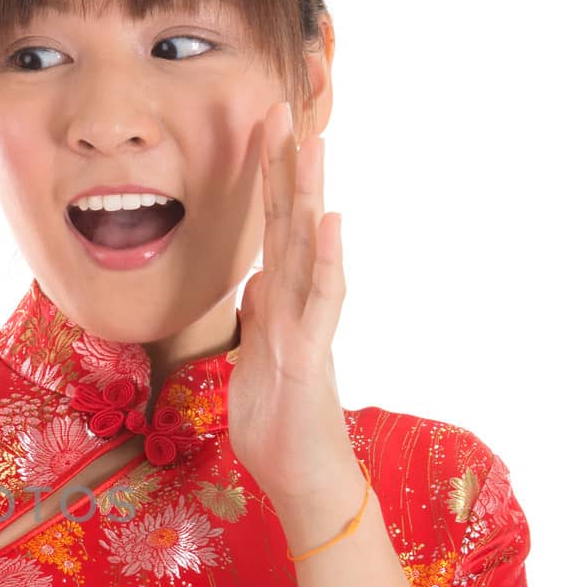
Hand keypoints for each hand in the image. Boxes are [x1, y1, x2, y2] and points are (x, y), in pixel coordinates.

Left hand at [227, 100, 361, 514]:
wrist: (302, 480)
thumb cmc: (278, 426)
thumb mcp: (254, 361)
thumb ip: (260, 317)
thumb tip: (259, 278)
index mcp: (280, 304)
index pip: (271, 230)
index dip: (266, 181)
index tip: (261, 129)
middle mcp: (299, 304)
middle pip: (290, 223)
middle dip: (285, 166)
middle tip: (281, 105)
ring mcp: (309, 326)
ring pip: (309, 248)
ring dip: (310, 194)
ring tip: (312, 141)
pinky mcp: (312, 355)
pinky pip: (323, 301)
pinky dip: (327, 260)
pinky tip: (331, 220)